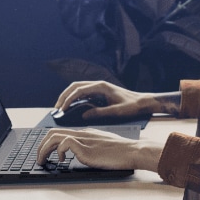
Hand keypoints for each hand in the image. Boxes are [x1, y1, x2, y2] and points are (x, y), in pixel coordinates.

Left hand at [38, 128, 164, 171]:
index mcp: (86, 132)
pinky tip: (63, 161)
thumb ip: (90, 148)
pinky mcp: (85, 147)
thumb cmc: (122, 152)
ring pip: (54, 136)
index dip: (49, 142)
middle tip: (39, 158)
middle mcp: (82, 133)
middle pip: (52, 132)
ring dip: (44, 150)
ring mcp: (83, 139)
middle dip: (41, 146)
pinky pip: (64, 143)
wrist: (132, 151)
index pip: (61, 132)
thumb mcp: (102, 147)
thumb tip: (80, 155)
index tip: (46, 153)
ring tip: (43, 161)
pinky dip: (59, 152)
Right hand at [54, 81, 181, 121]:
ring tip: (60, 108)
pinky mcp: (100, 93)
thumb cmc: (132, 106)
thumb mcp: (116, 112)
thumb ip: (99, 113)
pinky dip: (75, 99)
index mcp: (101, 86)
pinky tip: (71, 108)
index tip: (61, 108)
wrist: (143, 102)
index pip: (79, 90)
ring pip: (78, 89)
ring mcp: (99, 88)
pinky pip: (84, 94)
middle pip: (75, 86)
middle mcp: (98, 85)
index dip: (68, 99)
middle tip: (56, 108)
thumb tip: (84, 115)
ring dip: (68, 96)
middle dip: (64, 96)